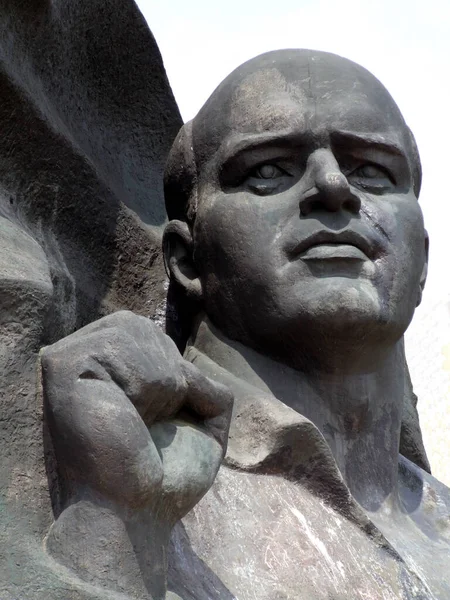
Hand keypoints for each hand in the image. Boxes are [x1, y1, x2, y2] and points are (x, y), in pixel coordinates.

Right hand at [41, 311, 232, 521]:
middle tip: (148, 422)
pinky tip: (127, 414)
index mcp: (104, 369)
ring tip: (137, 420)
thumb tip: (193, 364)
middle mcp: (82, 359)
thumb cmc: (166, 472)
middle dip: (168, 375)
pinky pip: (119, 344)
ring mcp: (69, 360)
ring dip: (158, 382)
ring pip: (136, 332)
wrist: (142, 510)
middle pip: (144, 328)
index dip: (173, 372)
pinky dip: (142, 382)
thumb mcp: (202, 421)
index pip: (149, 333)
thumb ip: (203, 383)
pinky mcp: (63, 367)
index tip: (155, 421)